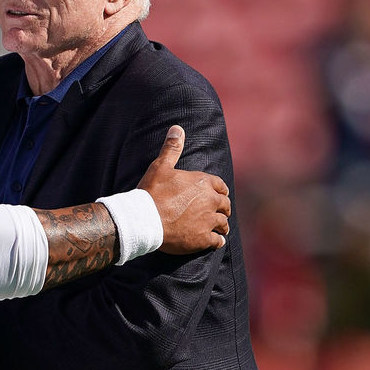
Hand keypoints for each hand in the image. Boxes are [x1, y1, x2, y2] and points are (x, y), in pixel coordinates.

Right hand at [138, 125, 230, 254]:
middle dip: (223, 208)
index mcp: (203, 182)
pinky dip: (217, 241)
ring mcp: (208, 221)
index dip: (220, 191)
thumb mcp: (161, 166)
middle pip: (225, 205)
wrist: (144, 219)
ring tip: (218, 229)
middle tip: (220, 213)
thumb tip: (177, 128)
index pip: (220, 186)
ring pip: (223, 224)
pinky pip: (217, 241)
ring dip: (221, 225)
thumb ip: (172, 148)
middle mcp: (210, 201)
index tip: (219, 195)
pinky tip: (216, 242)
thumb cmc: (152, 192)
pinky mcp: (203, 239)